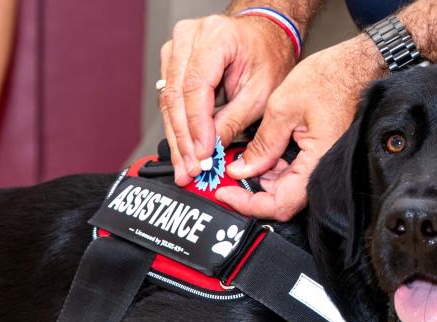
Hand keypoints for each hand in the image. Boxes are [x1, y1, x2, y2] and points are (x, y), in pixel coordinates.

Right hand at [159, 13, 297, 185]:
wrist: (266, 36)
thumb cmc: (268, 56)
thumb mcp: (262, 92)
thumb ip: (235, 120)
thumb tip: (213, 149)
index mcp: (216, 37)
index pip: (196, 87)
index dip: (197, 126)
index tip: (202, 154)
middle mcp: (189, 36)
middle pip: (176, 95)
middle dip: (184, 139)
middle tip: (189, 168)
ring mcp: (176, 46)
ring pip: (168, 100)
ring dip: (176, 137)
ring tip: (184, 166)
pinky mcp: (172, 60)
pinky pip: (169, 97)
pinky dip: (177, 126)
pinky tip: (182, 149)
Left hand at [216, 35, 383, 220]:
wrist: (355, 65)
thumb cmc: (331, 78)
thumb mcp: (283, 107)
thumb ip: (262, 143)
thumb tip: (241, 169)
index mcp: (318, 162)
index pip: (279, 204)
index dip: (248, 204)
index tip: (225, 193)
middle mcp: (323, 169)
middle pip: (282, 200)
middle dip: (251, 192)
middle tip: (226, 178)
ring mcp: (323, 163)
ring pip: (286, 188)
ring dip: (261, 179)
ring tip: (239, 161)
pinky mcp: (320, 155)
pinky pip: (295, 173)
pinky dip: (274, 167)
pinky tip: (260, 153)